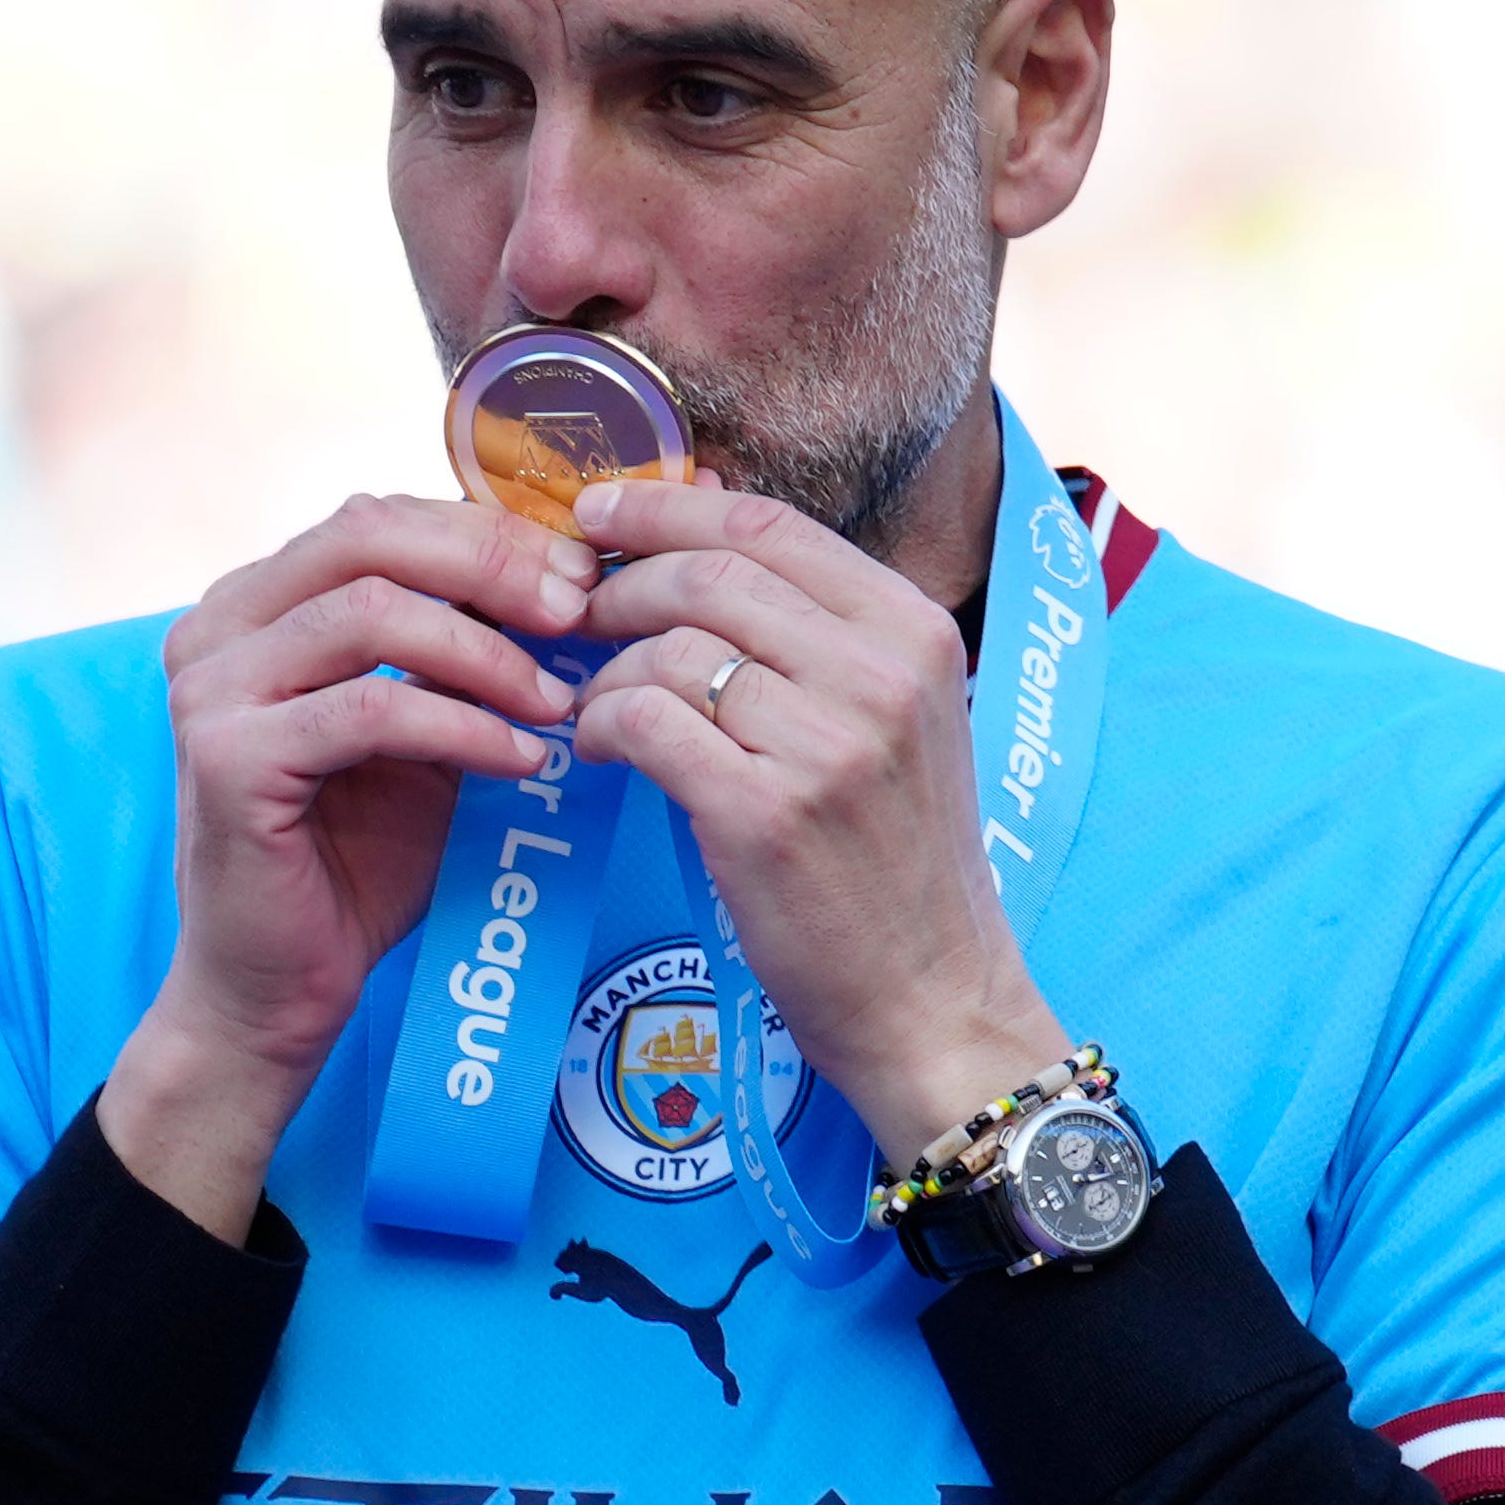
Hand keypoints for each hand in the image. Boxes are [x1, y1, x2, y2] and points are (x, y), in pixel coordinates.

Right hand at [100, 494, 597, 1239]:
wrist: (277, 988)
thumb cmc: (355, 859)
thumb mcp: (423, 730)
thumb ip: (464, 651)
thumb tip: (573, 578)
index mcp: (256, 603)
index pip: (379, 519)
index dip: (488, 532)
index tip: (583, 572)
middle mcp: (216, 627)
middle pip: (368, 536)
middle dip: (492, 566)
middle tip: (581, 610)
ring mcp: (211, 689)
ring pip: (371, 614)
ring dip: (487, 654)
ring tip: (561, 702)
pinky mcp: (226, 758)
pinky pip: (369, 710)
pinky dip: (461, 726)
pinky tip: (521, 758)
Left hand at [565, 477, 1068, 1165]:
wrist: (932, 998)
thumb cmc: (895, 859)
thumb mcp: (893, 717)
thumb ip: (814, 629)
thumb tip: (697, 523)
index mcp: (914, 629)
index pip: (767, 523)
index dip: (666, 506)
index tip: (599, 511)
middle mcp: (880, 672)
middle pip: (708, 573)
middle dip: (619, 585)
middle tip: (572, 615)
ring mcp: (827, 743)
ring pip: (669, 649)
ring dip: (606, 672)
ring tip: (594, 708)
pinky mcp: (765, 813)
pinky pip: (644, 722)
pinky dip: (600, 727)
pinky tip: (597, 752)